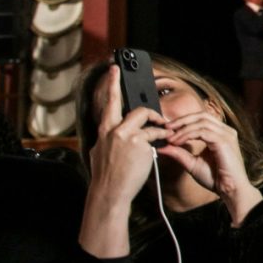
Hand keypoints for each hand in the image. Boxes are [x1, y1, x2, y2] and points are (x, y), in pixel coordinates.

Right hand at [81, 71, 166, 256]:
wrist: (110, 192)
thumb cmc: (108, 177)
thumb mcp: (101, 154)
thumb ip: (108, 140)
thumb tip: (113, 134)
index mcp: (104, 132)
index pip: (108, 104)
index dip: (112, 86)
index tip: (114, 70)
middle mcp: (112, 130)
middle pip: (130, 107)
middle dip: (138, 101)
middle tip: (145, 101)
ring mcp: (126, 135)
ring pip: (147, 118)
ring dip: (158, 124)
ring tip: (162, 134)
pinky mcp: (139, 143)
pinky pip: (156, 134)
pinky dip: (161, 138)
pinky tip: (161, 146)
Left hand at [157, 108, 262, 222]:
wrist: (230, 190)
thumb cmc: (215, 178)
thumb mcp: (192, 163)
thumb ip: (179, 154)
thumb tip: (162, 147)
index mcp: (221, 134)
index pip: (201, 119)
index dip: (183, 121)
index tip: (167, 130)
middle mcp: (226, 131)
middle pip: (201, 115)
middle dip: (182, 120)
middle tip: (166, 128)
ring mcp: (226, 135)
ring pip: (201, 122)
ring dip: (183, 129)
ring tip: (170, 138)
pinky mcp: (224, 141)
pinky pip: (203, 132)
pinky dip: (188, 135)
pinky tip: (178, 142)